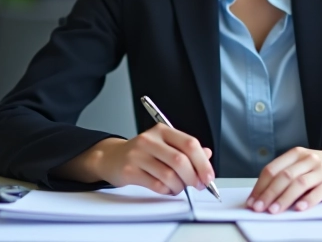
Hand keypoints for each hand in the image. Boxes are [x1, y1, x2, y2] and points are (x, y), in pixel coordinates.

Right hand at [74, 126, 214, 195]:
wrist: (112, 157)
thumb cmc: (142, 153)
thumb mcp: (165, 145)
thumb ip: (186, 150)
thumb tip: (207, 155)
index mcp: (162, 131)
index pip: (189, 143)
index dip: (203, 162)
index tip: (209, 176)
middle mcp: (150, 140)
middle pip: (180, 160)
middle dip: (193, 177)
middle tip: (198, 185)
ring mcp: (138, 155)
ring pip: (169, 175)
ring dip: (179, 186)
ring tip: (178, 187)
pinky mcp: (130, 170)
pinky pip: (156, 185)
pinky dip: (166, 191)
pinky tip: (166, 189)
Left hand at [246, 145, 321, 213]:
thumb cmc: (315, 167)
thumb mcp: (299, 164)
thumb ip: (282, 175)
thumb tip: (260, 196)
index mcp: (295, 154)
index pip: (272, 169)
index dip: (260, 186)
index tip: (252, 201)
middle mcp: (308, 159)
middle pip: (284, 176)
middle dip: (269, 194)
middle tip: (259, 208)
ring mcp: (321, 170)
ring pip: (299, 184)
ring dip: (284, 198)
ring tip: (274, 210)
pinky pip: (319, 192)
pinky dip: (308, 201)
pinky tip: (299, 208)